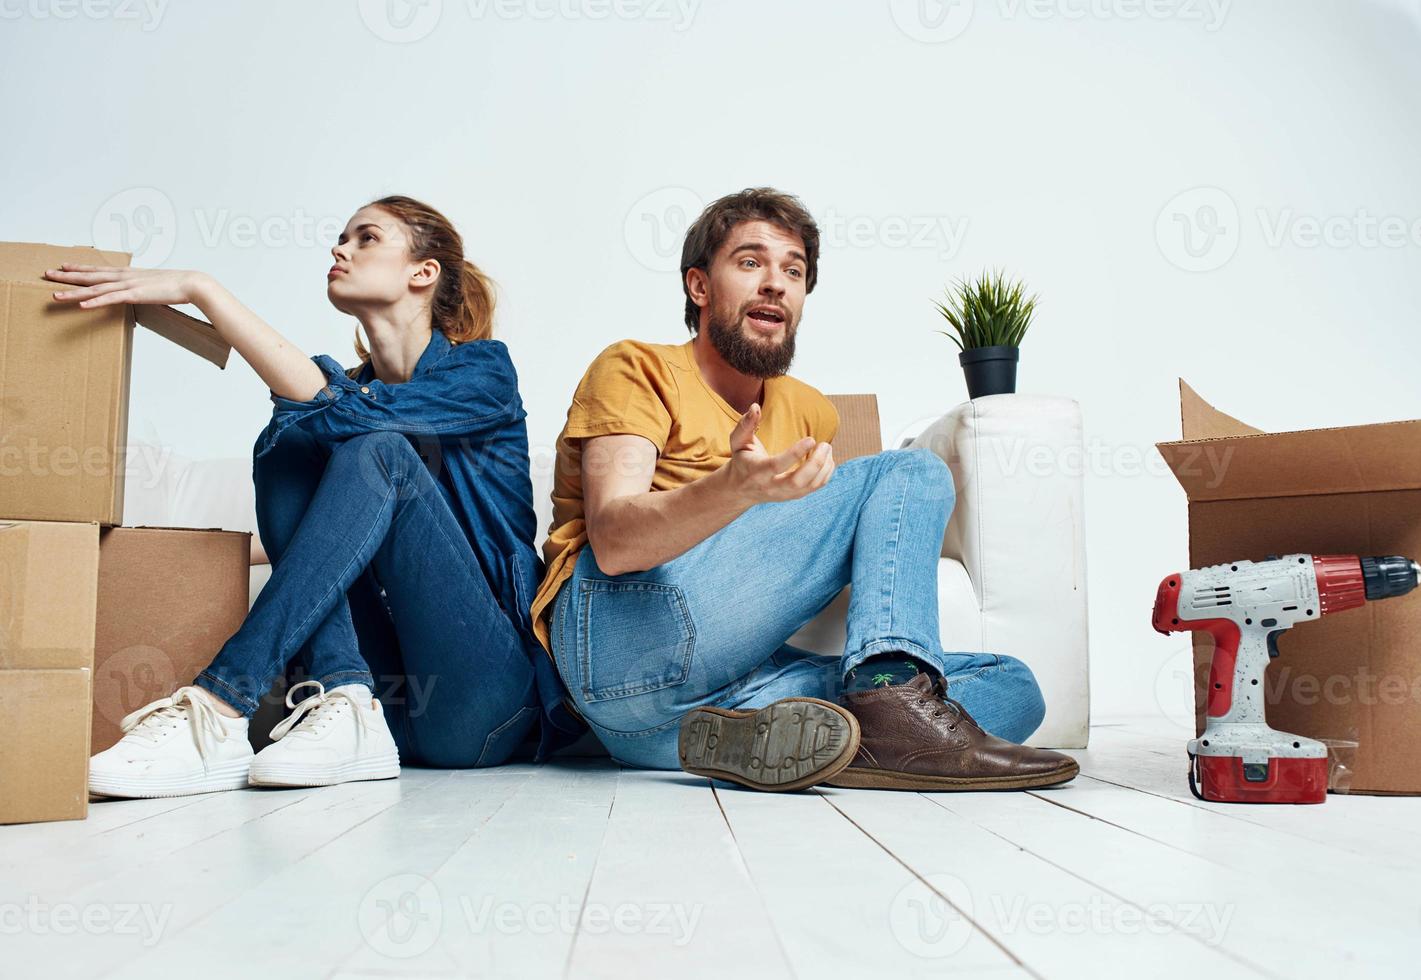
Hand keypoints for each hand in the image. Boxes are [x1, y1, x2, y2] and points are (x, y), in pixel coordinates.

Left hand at [44, 264, 211, 309]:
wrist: (192, 283)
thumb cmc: (177, 285)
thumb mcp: (154, 284)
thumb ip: (143, 287)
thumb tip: (139, 291)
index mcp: (128, 273)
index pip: (98, 269)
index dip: (80, 267)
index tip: (63, 266)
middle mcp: (124, 276)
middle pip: (90, 276)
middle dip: (67, 275)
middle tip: (46, 274)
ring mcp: (128, 285)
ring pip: (95, 289)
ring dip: (74, 292)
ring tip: (55, 295)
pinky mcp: (134, 295)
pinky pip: (110, 300)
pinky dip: (95, 302)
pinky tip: (81, 305)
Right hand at [721, 402, 834, 504]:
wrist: (741, 489)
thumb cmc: (742, 459)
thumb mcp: (738, 441)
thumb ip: (746, 424)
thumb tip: (755, 406)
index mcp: (757, 471)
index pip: (777, 465)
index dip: (795, 453)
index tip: (811, 439)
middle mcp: (771, 486)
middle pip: (797, 481)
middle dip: (816, 463)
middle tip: (825, 444)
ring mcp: (784, 494)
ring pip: (810, 486)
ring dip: (824, 467)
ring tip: (826, 447)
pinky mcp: (794, 496)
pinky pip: (815, 487)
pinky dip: (826, 473)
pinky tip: (826, 458)